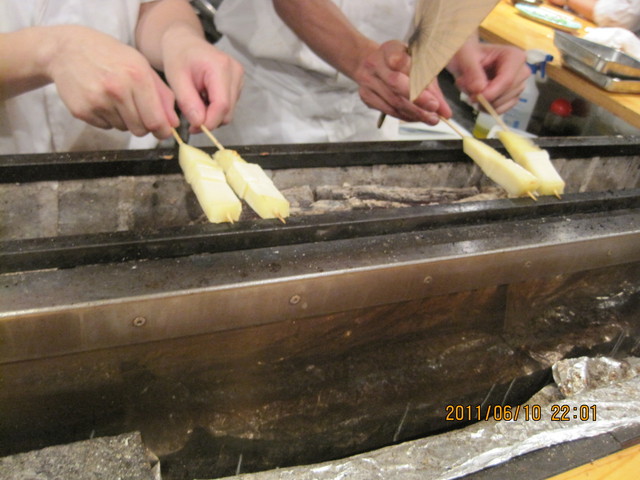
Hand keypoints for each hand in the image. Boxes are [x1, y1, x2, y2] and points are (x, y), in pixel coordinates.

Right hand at [46, 25, 178, 138]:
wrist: (67, 50)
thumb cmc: (110, 57)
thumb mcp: (141, 66)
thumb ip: (162, 95)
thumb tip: (173, 123)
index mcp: (137, 76)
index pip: (156, 121)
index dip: (163, 131)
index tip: (164, 132)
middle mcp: (117, 89)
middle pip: (141, 130)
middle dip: (144, 126)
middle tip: (138, 111)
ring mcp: (97, 101)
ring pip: (123, 129)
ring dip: (124, 120)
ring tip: (115, 99)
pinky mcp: (82, 111)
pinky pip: (106, 127)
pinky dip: (107, 118)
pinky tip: (101, 100)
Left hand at [161, 26, 243, 132]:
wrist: (185, 43)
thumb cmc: (178, 57)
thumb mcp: (176, 79)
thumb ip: (188, 102)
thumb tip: (199, 124)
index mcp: (220, 67)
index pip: (222, 104)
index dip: (210, 122)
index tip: (194, 129)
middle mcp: (235, 72)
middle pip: (228, 111)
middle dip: (209, 120)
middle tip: (190, 119)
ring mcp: (239, 78)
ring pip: (229, 111)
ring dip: (212, 115)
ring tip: (195, 103)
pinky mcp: (238, 83)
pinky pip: (229, 106)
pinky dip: (215, 109)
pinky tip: (203, 99)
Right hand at [353, 40, 450, 124]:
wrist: (370, 63)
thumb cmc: (399, 62)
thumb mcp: (417, 64)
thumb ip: (431, 86)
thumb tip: (445, 111)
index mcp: (390, 49)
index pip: (401, 61)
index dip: (417, 79)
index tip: (433, 97)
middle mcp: (375, 63)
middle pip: (395, 83)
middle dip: (417, 100)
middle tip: (434, 110)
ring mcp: (368, 81)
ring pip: (393, 101)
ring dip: (414, 113)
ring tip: (430, 119)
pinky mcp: (366, 96)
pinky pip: (388, 110)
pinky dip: (404, 116)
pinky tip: (416, 118)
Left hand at [448, 41, 529, 113]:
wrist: (468, 60)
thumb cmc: (469, 54)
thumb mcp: (465, 58)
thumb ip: (472, 72)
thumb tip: (479, 90)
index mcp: (514, 56)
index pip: (507, 80)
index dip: (491, 93)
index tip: (473, 97)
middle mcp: (521, 71)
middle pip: (506, 94)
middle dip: (485, 98)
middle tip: (468, 91)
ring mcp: (518, 85)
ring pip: (503, 104)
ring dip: (483, 103)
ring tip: (470, 90)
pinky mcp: (512, 97)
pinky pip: (501, 110)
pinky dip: (486, 108)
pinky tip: (478, 99)